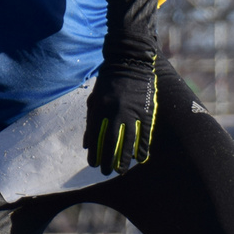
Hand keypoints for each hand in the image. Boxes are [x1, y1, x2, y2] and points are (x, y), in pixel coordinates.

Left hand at [84, 56, 157, 175]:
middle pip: (111, 142)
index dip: (94, 152)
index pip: (95, 136)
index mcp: (100, 107)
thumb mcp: (94, 98)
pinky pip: (144, 134)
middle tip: (106, 172)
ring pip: (128, 141)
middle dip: (108, 160)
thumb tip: (87, 144)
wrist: (129, 62)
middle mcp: (115, 111)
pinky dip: (141, 147)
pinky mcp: (146, 111)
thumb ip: (90, 122)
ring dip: (124, 158)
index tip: (93, 164)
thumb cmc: (108, 81)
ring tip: (121, 171)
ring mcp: (132, 112)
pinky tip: (139, 158)